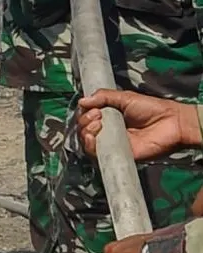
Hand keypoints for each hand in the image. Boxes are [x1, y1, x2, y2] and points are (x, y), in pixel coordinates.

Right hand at [76, 89, 200, 162]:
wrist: (170, 122)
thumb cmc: (151, 109)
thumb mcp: (125, 97)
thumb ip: (104, 97)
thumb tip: (82, 101)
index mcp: (108, 117)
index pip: (86, 118)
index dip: (84, 114)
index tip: (93, 108)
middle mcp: (108, 131)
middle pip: (84, 131)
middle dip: (84, 122)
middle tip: (97, 115)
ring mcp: (112, 144)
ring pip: (87, 143)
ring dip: (85, 133)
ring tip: (96, 124)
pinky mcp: (118, 155)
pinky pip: (98, 156)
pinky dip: (91, 147)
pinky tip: (93, 137)